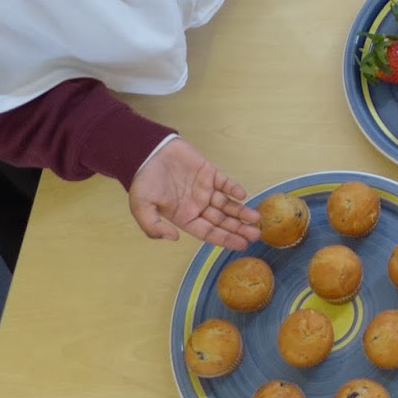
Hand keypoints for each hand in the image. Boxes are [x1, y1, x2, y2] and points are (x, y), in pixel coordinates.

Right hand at [128, 138, 260, 249]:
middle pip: (222, 221)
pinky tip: (242, 195)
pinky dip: (234, 189)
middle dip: (239, 228)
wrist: (146, 152)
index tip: (242, 245)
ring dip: (241, 211)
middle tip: (256, 234)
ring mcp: (204, 189)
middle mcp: (197, 206)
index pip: (209, 232)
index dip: (225, 239)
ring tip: (256, 218)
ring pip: (227, 204)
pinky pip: (225, 183)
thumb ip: (153, 227)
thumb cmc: (143, 181)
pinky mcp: (209, 173)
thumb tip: (175, 238)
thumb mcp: (141, 208)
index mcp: (184, 217)